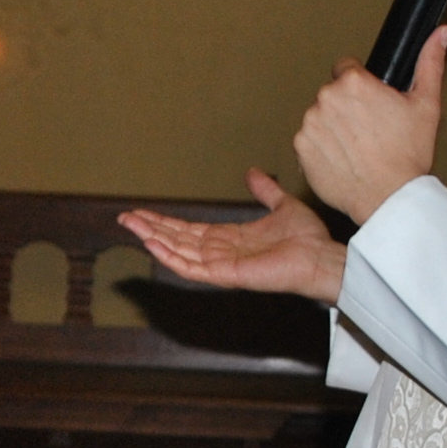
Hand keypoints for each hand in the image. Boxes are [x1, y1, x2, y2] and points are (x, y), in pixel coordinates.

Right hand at [122, 172, 346, 305]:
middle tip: (125, 218)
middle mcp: (221, 253)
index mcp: (229, 239)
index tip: (143, 212)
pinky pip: (192, 267)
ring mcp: (221, 265)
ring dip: (154, 239)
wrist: (321, 256)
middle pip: (177, 240)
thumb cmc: (307, 239)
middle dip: (150, 229)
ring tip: (131, 226)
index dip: (165, 222)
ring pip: (178, 252)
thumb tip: (253, 173)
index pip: (188, 231)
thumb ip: (265, 191)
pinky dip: (170, 256)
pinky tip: (153, 244)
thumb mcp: (282, 205)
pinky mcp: (226, 275)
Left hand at [294, 26, 446, 226]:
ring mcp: (311, 124)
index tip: (370, 104)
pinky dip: (323, 149)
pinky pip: (310, 141)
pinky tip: (344, 159)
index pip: (346, 68)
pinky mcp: (301, 149)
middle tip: (370, 130)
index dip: (361, 86)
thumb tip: (439, 34)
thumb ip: (430, 62)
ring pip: (321, 117)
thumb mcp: (427, 104)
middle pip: (334, 94)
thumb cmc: (407, 156)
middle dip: (348, 107)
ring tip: (359, 147)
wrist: (389, 198)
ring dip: (334, 128)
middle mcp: (327, 99)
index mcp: (354, 82)